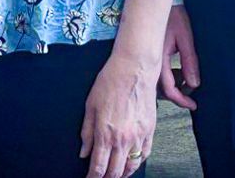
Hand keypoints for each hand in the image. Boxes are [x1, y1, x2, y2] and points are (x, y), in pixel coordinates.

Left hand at [81, 47, 155, 177]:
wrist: (135, 67)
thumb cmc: (110, 82)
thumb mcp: (90, 105)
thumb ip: (87, 132)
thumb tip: (84, 153)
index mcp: (105, 133)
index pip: (98, 167)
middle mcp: (123, 139)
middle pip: (115, 172)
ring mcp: (139, 136)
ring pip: (132, 167)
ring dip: (122, 174)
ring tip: (115, 174)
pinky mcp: (150, 130)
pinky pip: (145, 154)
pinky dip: (137, 163)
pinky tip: (131, 162)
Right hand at [159, 4, 200, 110]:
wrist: (159, 2)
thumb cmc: (173, 16)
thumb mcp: (185, 37)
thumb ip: (189, 61)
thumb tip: (194, 84)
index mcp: (158, 59)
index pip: (169, 89)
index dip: (181, 100)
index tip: (193, 105)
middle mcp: (151, 63)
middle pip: (162, 90)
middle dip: (177, 95)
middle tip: (191, 95)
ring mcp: (149, 60)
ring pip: (159, 84)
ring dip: (173, 86)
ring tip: (186, 78)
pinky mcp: (150, 56)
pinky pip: (158, 75)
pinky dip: (170, 77)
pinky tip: (179, 71)